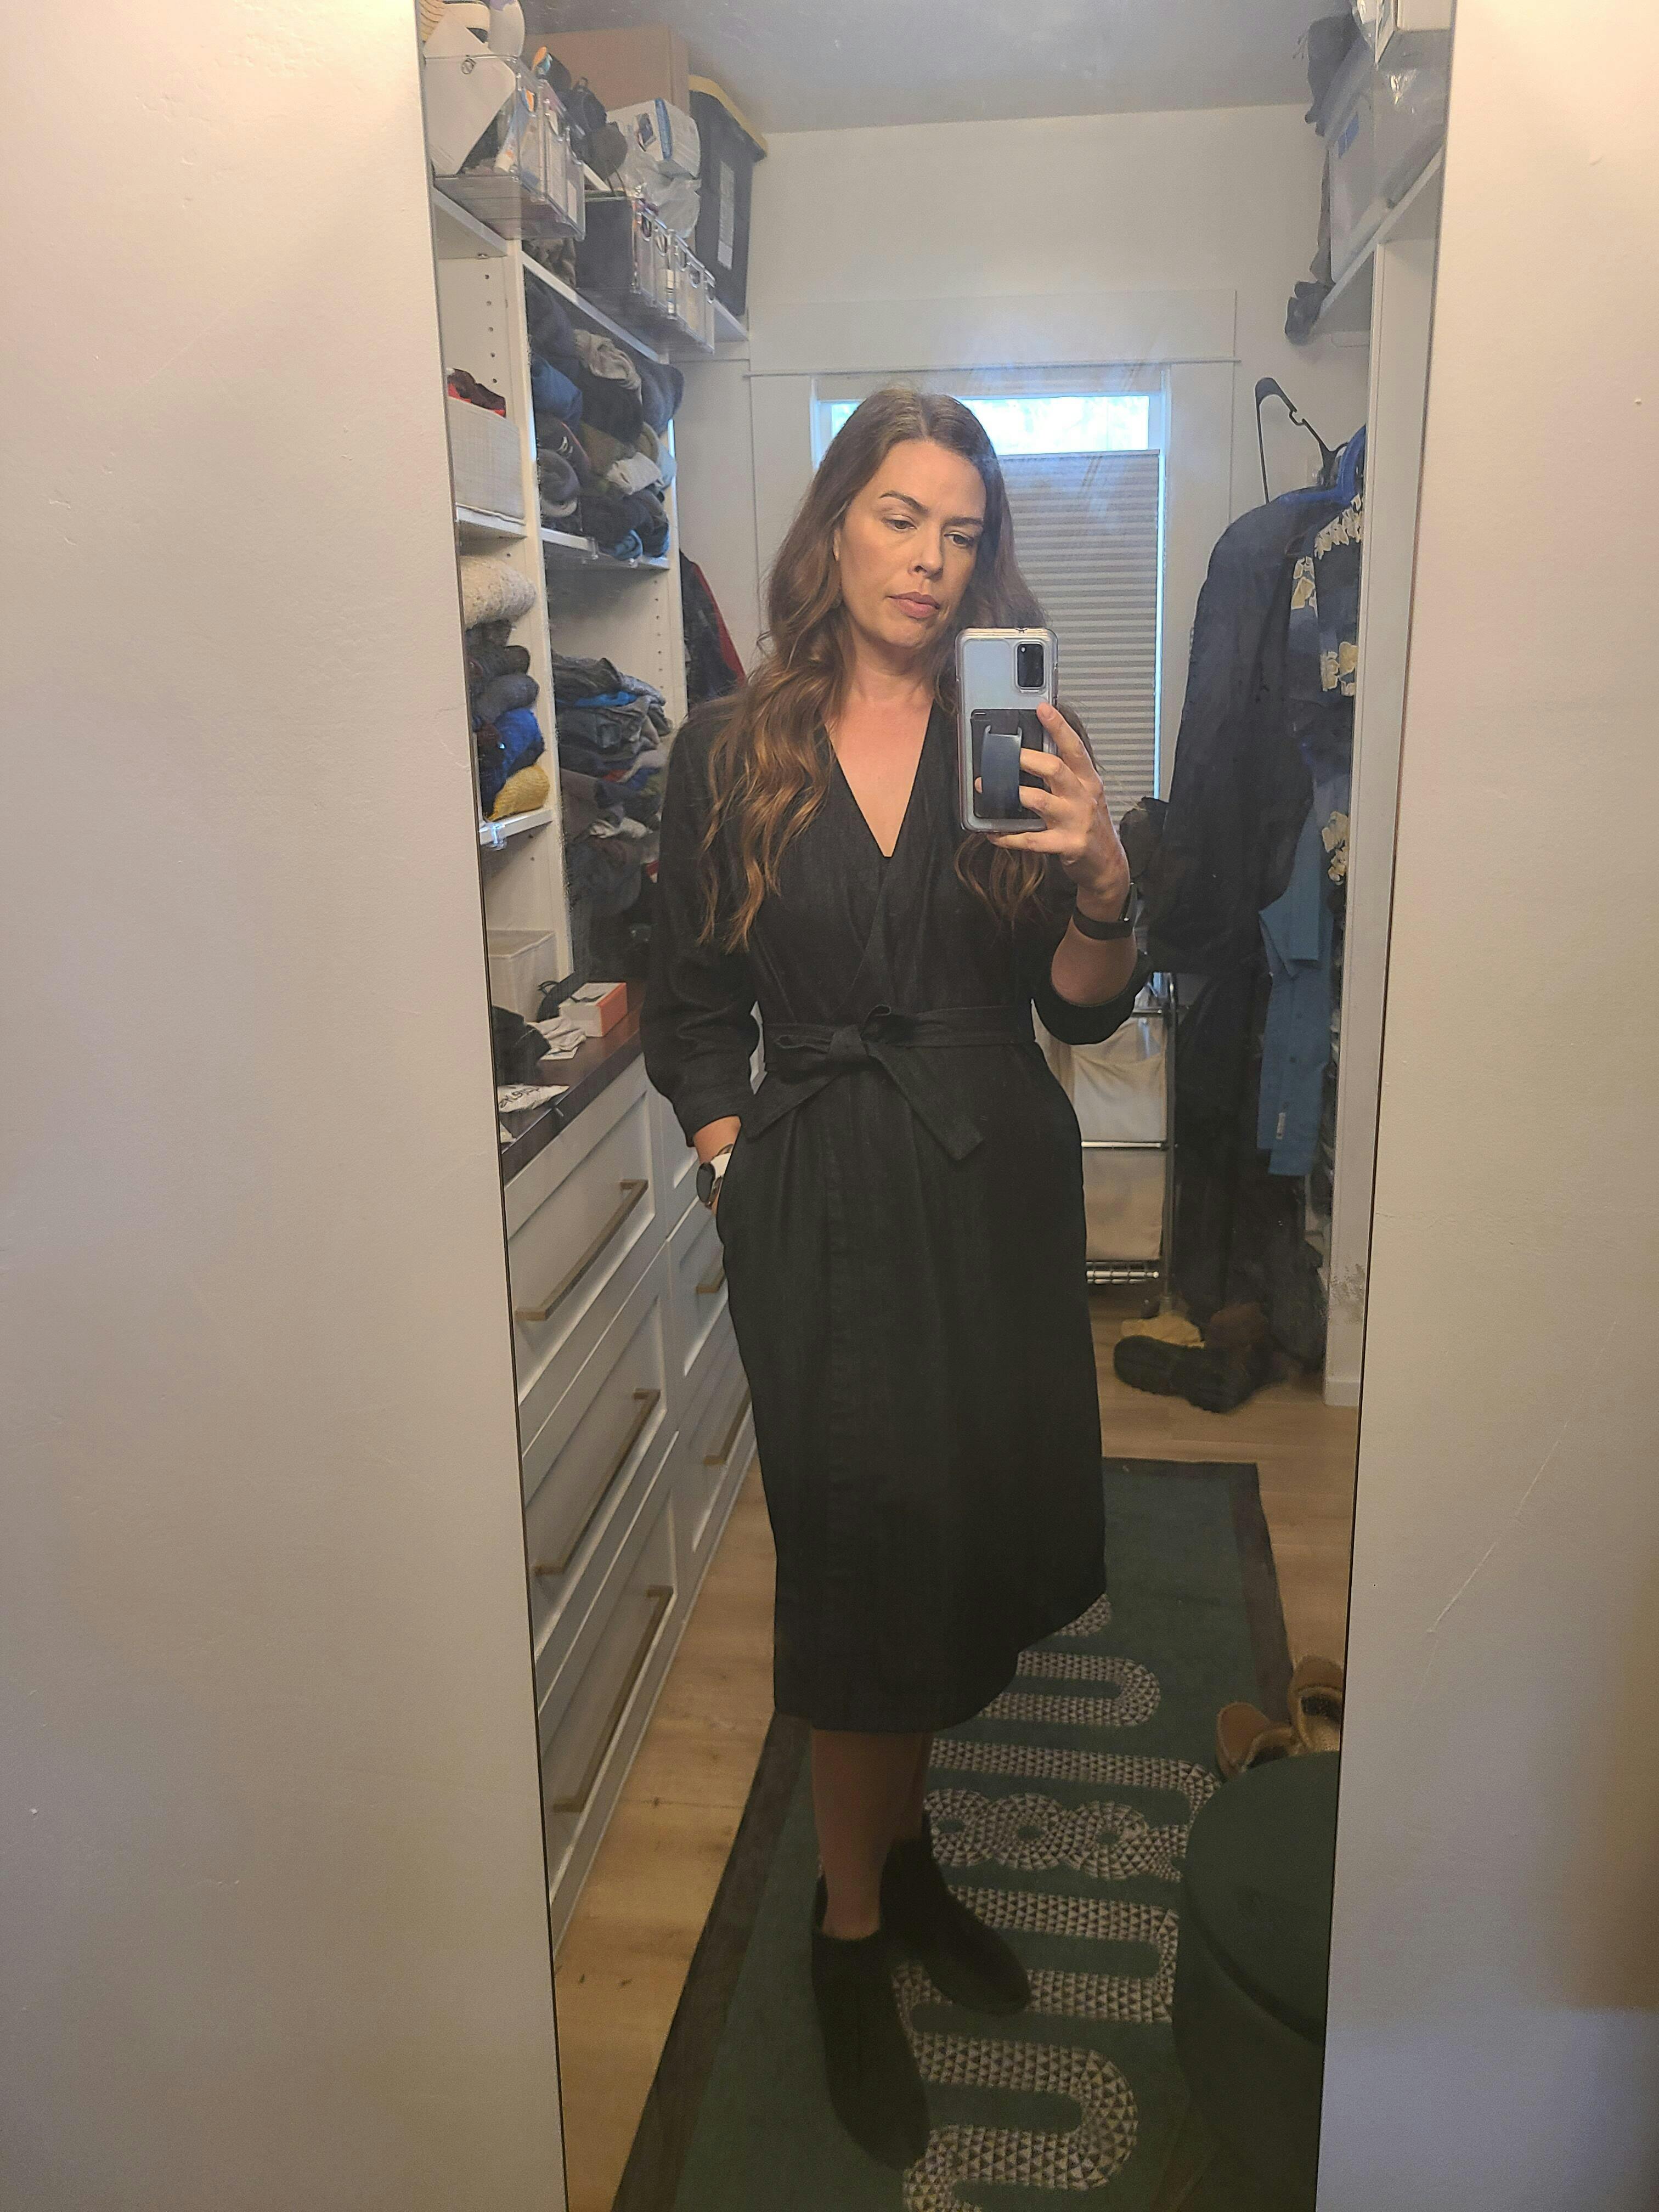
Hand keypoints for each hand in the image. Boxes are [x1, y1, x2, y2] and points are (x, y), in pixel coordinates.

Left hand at [984, 702, 1129, 911]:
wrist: (1107, 864)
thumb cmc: (1090, 826)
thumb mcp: (1085, 795)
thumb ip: (1066, 775)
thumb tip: (1034, 753)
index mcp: (1088, 780)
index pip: (1074, 747)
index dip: (1058, 727)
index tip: (1042, 708)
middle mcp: (1083, 797)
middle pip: (1055, 769)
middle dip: (1027, 758)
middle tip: (1004, 753)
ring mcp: (1075, 822)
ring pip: (1040, 802)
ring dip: (1011, 794)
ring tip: (987, 788)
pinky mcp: (1067, 845)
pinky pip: (1031, 840)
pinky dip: (1008, 836)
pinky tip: (993, 833)